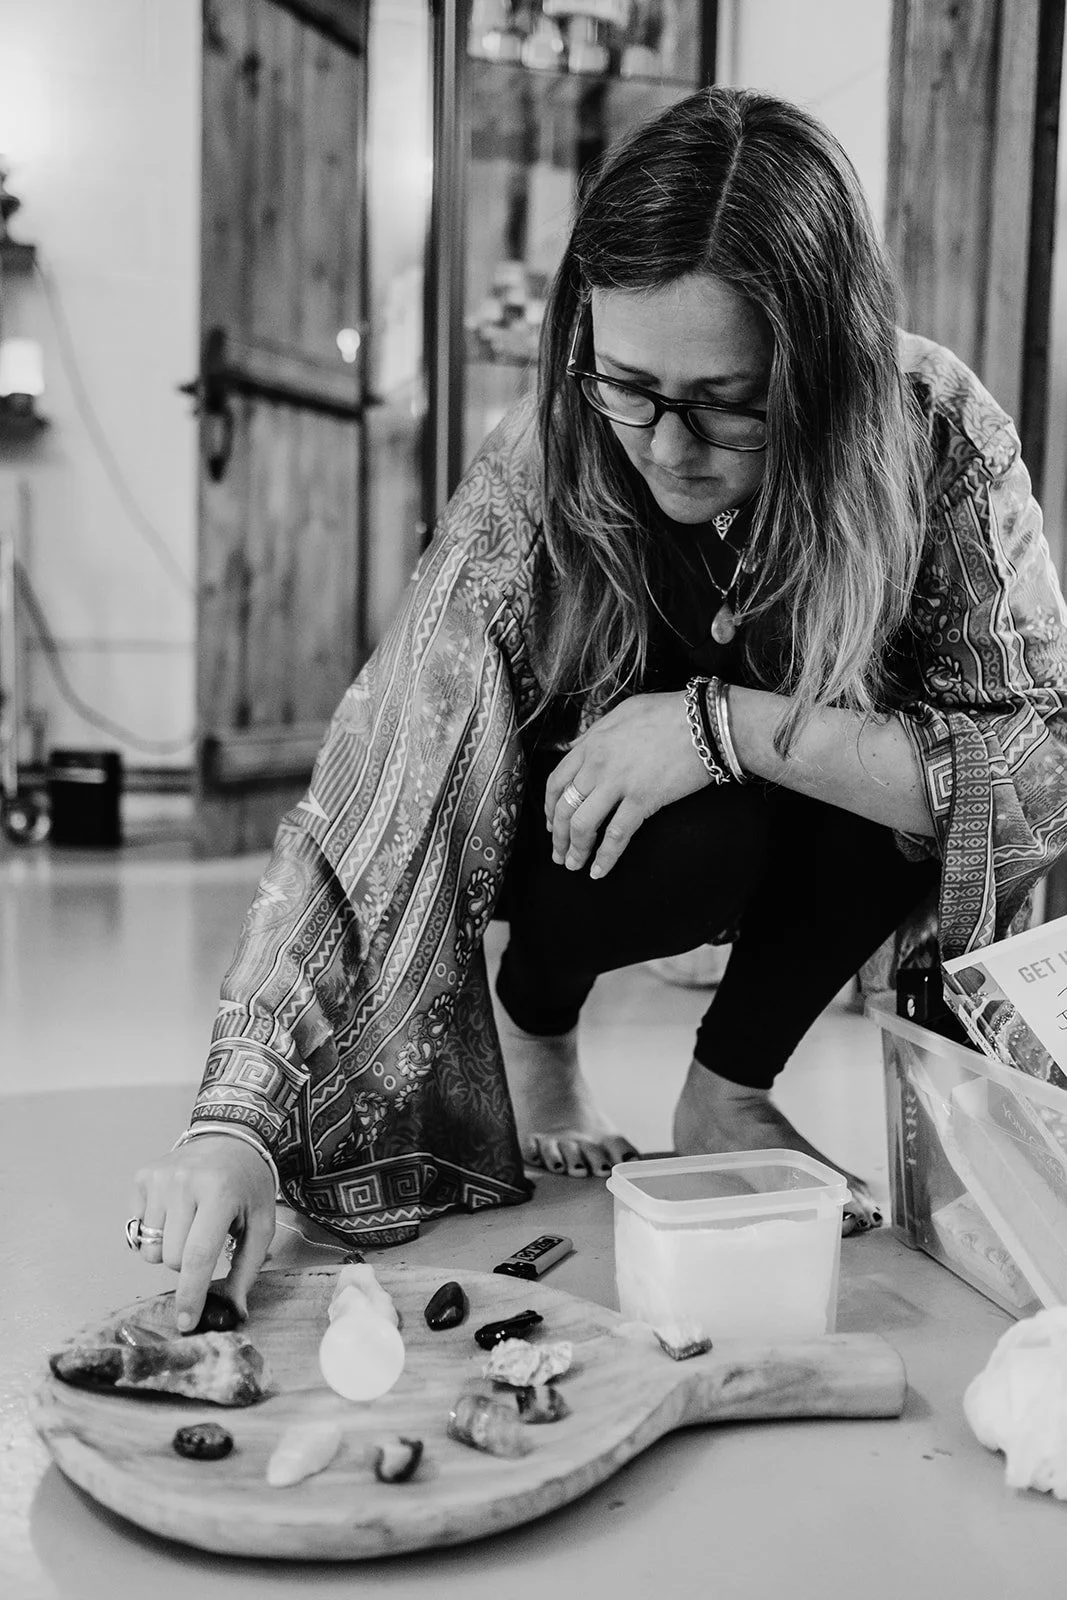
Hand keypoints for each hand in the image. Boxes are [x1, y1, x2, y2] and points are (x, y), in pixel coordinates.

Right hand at [129, 1136, 276, 1330]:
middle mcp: (184, 1182)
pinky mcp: (142, 1176)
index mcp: (219, 1193)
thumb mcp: (261, 1224)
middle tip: (205, 1240)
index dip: (191, 1294)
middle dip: (186, 1265)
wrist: (232, 1138)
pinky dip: (153, 1232)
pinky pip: (136, 1229)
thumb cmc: (248, 1186)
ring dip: (168, 1249)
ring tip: (189, 1225)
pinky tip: (174, 1212)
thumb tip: (234, 1312)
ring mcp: (159, 1178)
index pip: (198, 1256)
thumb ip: (247, 1269)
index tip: (187, 1322)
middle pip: (171, 1259)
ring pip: (150, 1249)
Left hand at [544, 690, 707, 877]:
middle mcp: (598, 764)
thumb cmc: (670, 714)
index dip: (549, 807)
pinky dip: (605, 858)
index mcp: (592, 744)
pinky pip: (616, 835)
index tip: (550, 823)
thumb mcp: (624, 713)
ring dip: (575, 850)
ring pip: (582, 825)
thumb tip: (580, 747)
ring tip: (573, 866)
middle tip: (558, 853)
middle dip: (558, 836)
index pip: (556, 781)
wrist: (705, 721)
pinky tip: (599, 871)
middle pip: (564, 807)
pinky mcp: (642, 799)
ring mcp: (618, 783)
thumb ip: (598, 732)